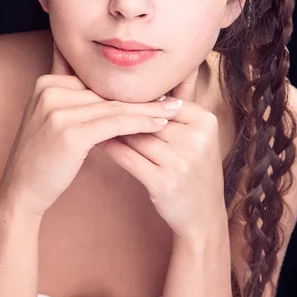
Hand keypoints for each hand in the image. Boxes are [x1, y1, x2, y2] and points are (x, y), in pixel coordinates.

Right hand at [0, 43, 182, 218]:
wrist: (21, 190)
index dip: (127, 88)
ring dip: (148, 109)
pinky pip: (114, 123)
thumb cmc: (44, 157)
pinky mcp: (70, 131)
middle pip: (107, 93)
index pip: (97, 81)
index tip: (156, 88)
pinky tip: (159, 124)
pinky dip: (140, 123)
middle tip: (172, 98)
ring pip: (115, 107)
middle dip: (141, 98)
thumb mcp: (54, 119)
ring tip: (173, 109)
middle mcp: (50, 89)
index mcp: (47, 82)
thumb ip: (75, 99)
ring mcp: (58, 109)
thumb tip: (110, 89)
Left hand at [97, 67, 226, 241]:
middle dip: (123, 113)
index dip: (138, 100)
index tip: (112, 91)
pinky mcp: (164, 182)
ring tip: (91, 119)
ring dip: (113, 129)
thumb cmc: (195, 170)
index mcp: (205, 121)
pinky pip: (129, 158)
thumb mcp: (197, 136)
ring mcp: (181, 161)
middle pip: (148, 119)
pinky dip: (111, 148)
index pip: (163, 102)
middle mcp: (195, 139)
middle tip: (93, 101)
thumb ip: (179, 107)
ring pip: (136, 137)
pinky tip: (97, 141)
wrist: (203, 217)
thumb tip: (152, 79)